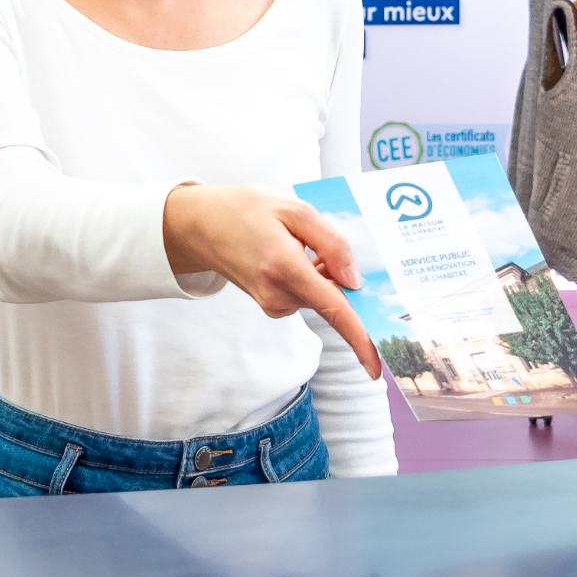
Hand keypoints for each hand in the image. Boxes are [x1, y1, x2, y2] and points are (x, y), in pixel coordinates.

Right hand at [163, 184, 380, 379]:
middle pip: (334, 298)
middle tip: (314, 238)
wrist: (201, 225)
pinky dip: (311, 276)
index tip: (375, 367)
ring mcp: (274, 304)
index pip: (333, 311)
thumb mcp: (294, 209)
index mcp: (286, 267)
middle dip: (339, 273)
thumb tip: (354, 280)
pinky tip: (289, 253)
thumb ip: (331, 243)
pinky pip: (309, 294)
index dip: (359, 339)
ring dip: (323, 271)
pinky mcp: (272, 305)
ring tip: (293, 241)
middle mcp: (279, 295)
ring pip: (322, 295)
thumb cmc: (246, 211)